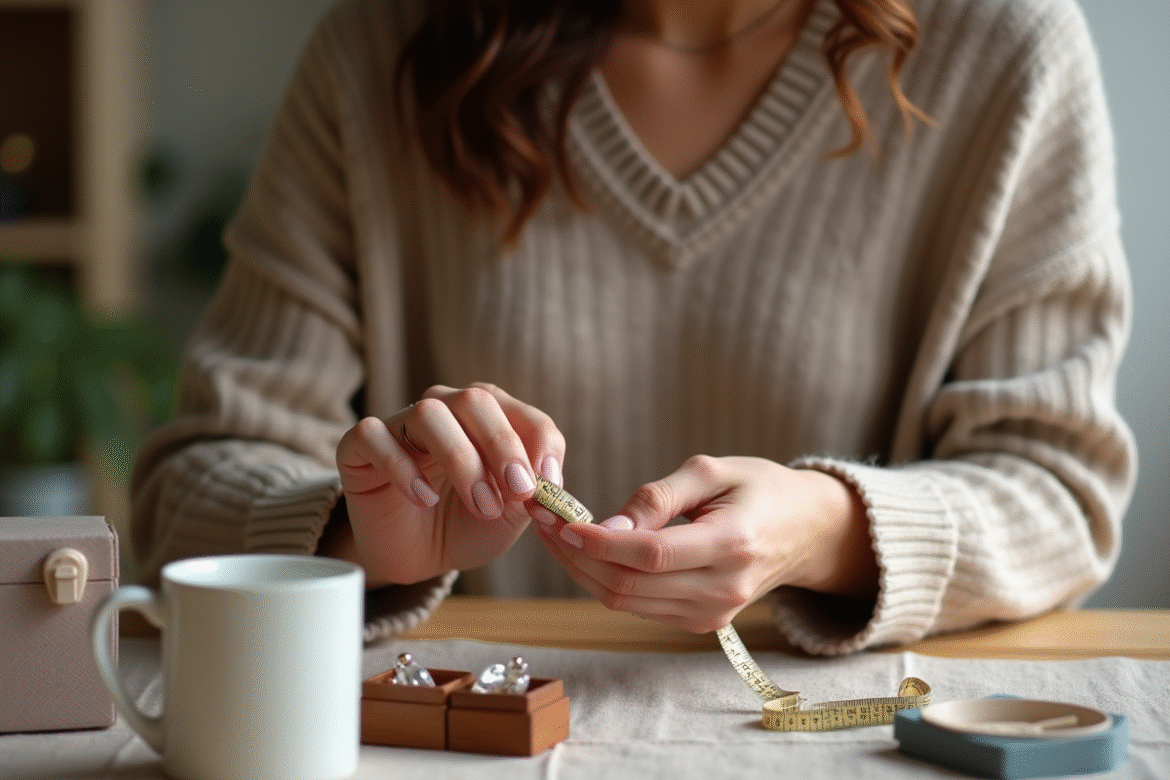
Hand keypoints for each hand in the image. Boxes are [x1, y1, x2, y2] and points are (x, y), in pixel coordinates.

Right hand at [333, 383, 564, 585]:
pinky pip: (374, 436)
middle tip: (515, 492)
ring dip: (461, 460)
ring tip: (479, 504)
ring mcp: (400, 423)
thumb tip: (547, 478)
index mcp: (489, 419)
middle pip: (475, 401)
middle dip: (503, 447)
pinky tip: (423, 499)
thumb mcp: (510, 516)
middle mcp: (446, 409)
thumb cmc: (467, 526)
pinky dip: (402, 467)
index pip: (523, 414)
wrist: (418, 557)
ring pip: (429, 414)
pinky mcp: (359, 445)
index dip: (539, 445)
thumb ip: (530, 493)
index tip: (545, 485)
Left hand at [533, 455, 876, 632]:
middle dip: (576, 555)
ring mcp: (713, 613)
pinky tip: (588, 551)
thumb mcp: (712, 471)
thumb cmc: (759, 488)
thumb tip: (609, 523)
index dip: (599, 541)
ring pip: (627, 603)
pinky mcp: (702, 622)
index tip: (559, 519)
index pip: (649, 555)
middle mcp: (723, 588)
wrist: (806, 531)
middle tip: (542, 519)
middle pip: (629, 586)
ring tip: (554, 531)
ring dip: (582, 570)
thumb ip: (659, 496)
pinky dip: (606, 581)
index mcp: (731, 543)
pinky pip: (639, 607)